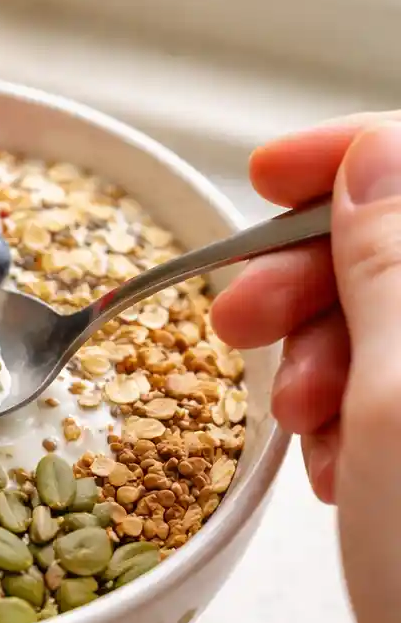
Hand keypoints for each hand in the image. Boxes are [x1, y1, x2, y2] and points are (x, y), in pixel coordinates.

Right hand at [211, 114, 400, 622]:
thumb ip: (394, 259)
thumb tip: (372, 157)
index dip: (352, 160)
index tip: (265, 177)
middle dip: (311, 277)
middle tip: (237, 321)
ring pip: (390, 326)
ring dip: (321, 360)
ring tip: (296, 423)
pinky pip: (391, 394)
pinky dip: (345, 416)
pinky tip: (332, 465)